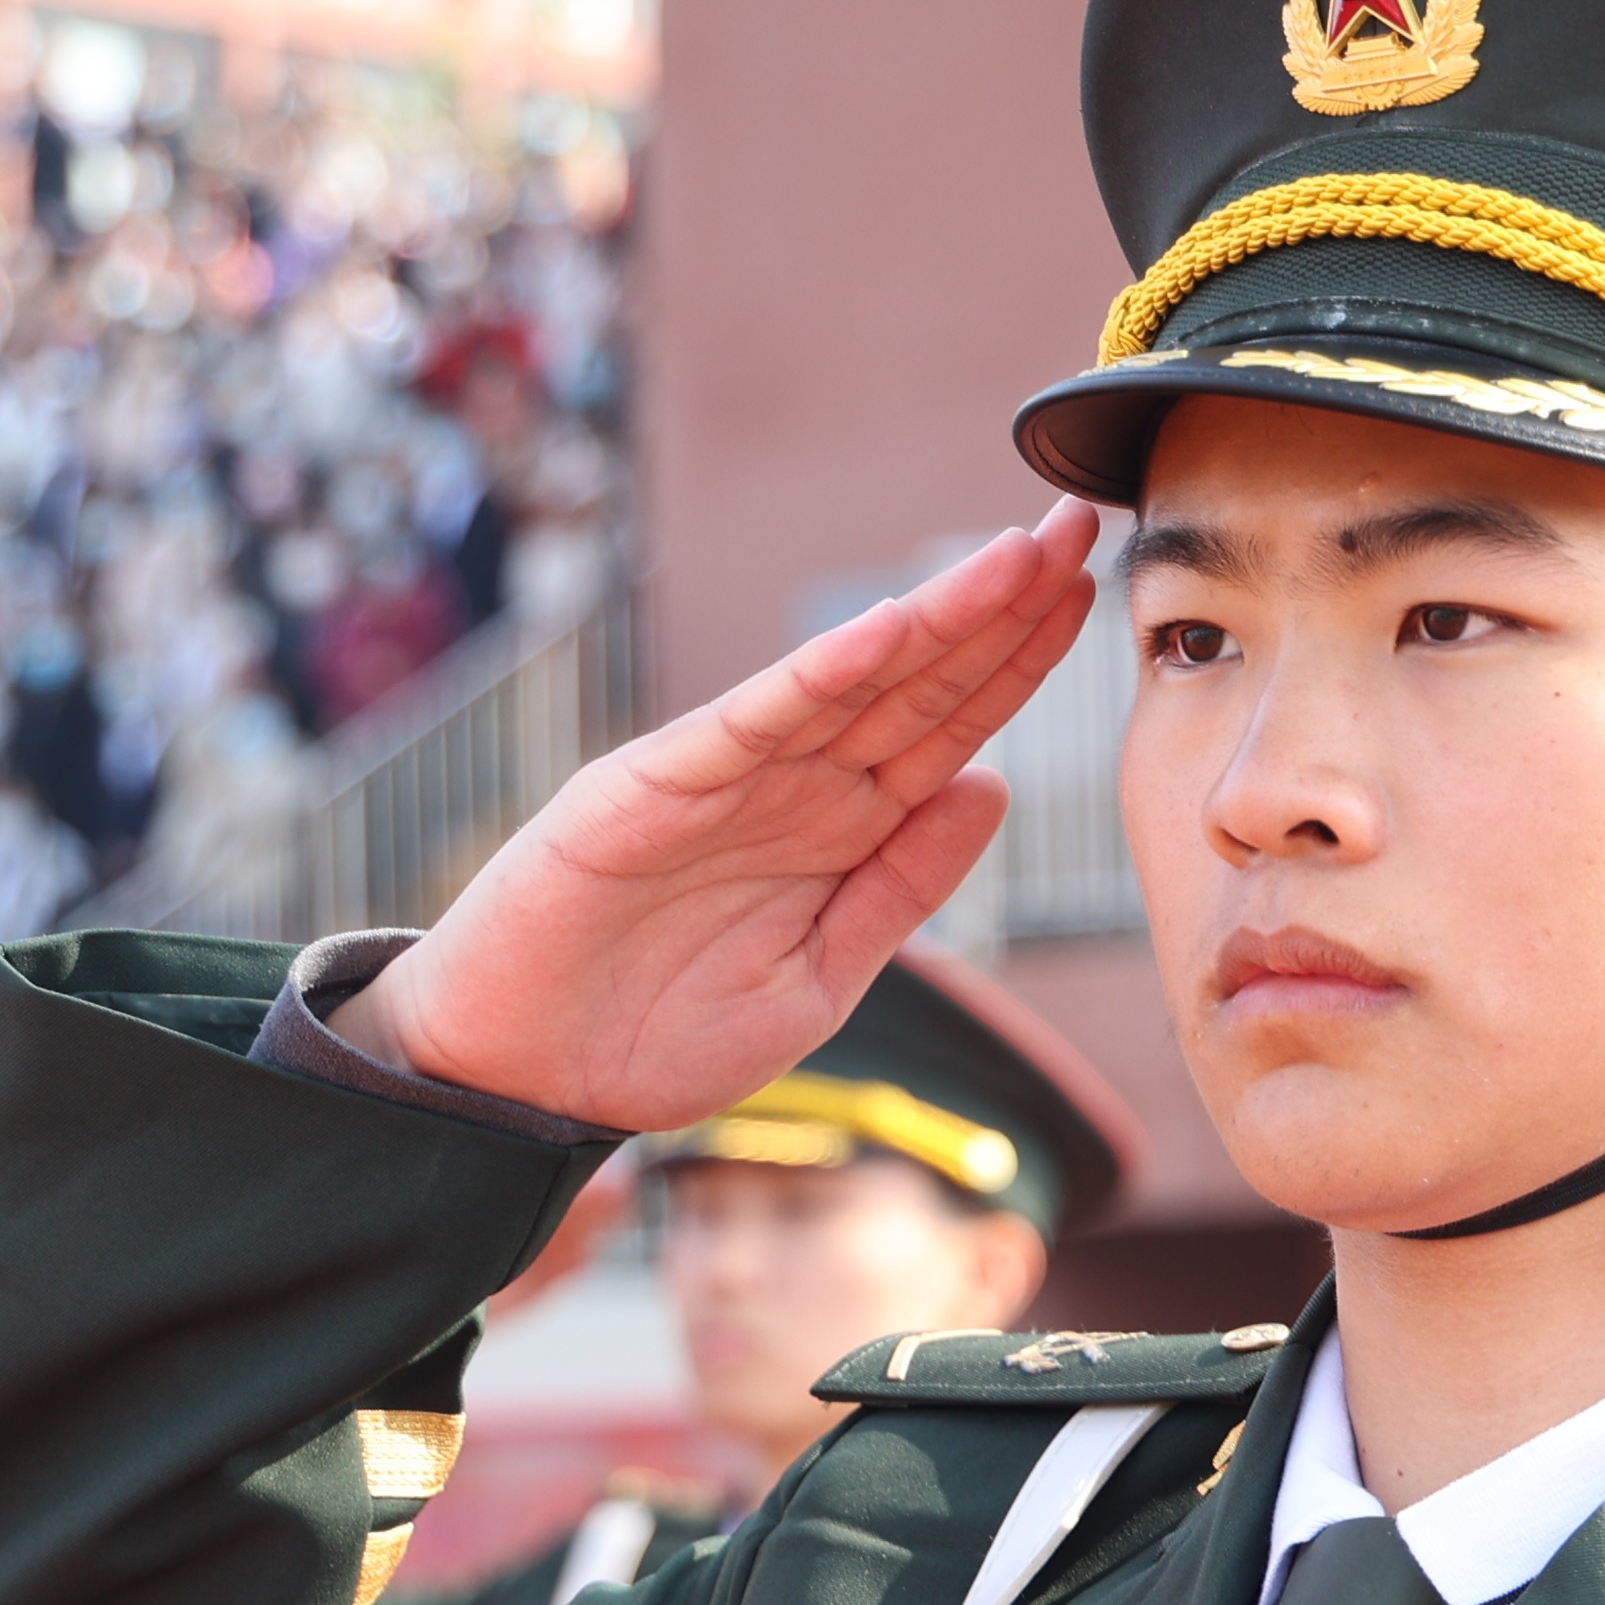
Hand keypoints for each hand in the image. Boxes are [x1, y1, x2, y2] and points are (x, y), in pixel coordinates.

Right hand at [344, 507, 1100, 1126]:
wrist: (516, 1080)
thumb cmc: (653, 1034)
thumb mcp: (817, 981)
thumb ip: (901, 889)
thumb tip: (993, 787)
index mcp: (838, 832)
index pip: (950, 728)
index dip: (1019, 662)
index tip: (1088, 593)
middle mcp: (791, 787)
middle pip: (918, 682)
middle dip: (1003, 608)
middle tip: (1079, 524)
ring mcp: (722, 779)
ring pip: (849, 683)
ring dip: (935, 619)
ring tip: (1013, 557)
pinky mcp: (649, 788)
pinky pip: (750, 724)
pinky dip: (815, 676)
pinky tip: (886, 629)